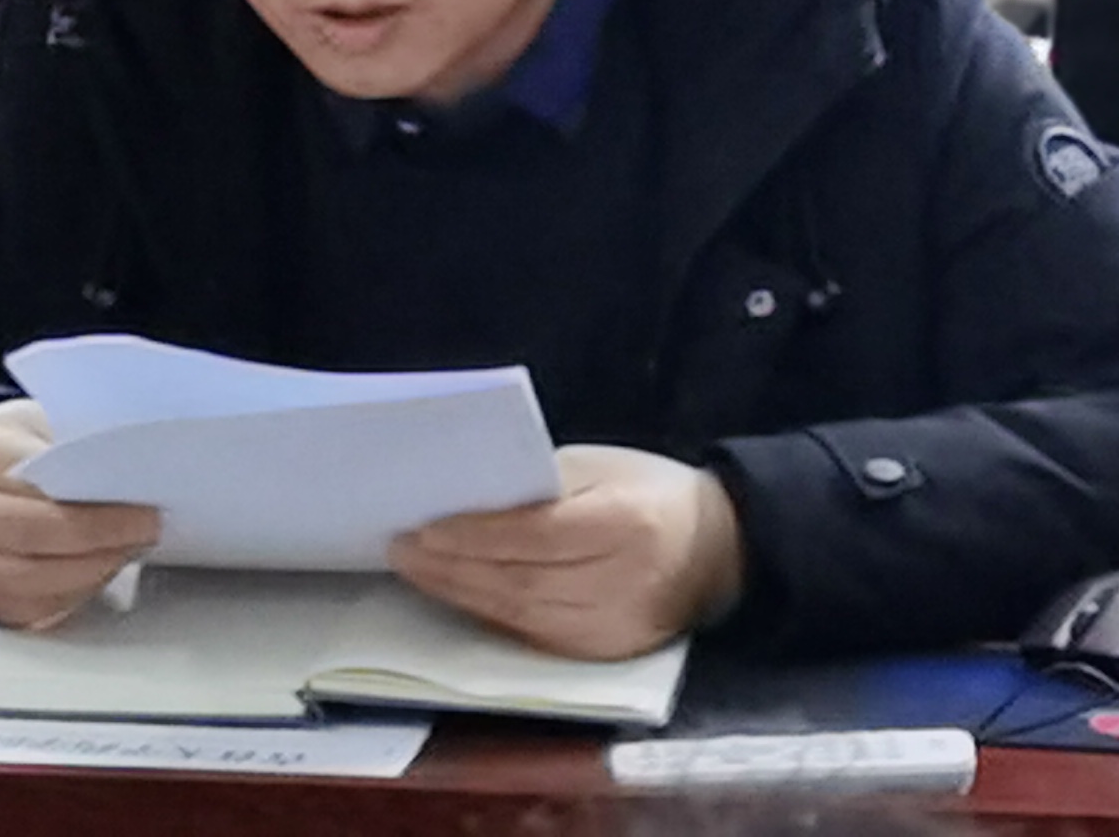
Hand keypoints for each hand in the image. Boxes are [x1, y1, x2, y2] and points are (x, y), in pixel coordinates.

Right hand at [0, 399, 161, 629]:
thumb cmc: (11, 448)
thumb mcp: (36, 423)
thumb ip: (74, 443)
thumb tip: (132, 469)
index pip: (37, 486)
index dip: (95, 506)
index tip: (144, 508)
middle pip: (35, 537)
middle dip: (102, 539)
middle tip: (147, 530)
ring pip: (34, 582)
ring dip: (93, 571)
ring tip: (129, 550)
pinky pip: (32, 610)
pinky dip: (74, 595)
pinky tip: (101, 571)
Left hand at [388, 445, 742, 660]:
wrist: (717, 548)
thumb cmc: (649, 490)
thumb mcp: (599, 466)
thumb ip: (538, 483)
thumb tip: (468, 498)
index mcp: (626, 524)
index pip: (535, 536)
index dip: (475, 536)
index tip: (423, 528)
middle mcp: (621, 583)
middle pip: (521, 581)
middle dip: (452, 568)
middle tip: (400, 550)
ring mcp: (614, 627)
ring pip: (521, 615)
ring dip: (460, 594)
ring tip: (416, 571)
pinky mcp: (605, 653)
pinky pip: (534, 636)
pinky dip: (489, 615)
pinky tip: (457, 596)